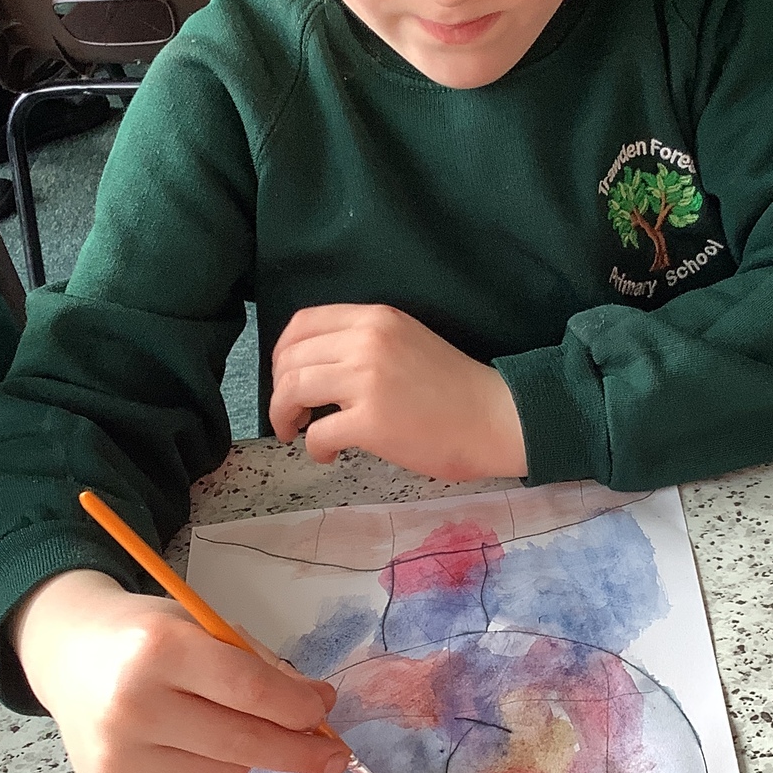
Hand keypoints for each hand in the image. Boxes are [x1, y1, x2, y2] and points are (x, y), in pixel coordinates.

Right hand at [12, 569, 346, 772]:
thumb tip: (319, 709)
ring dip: (240, 762)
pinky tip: (189, 763)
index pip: (249, 689)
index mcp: (160, 649)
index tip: (325, 711)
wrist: (69, 656)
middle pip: (243, 743)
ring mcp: (117, 757)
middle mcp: (133, 706)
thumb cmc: (147, 638)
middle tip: (334, 753)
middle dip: (300, 750)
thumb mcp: (202, 628)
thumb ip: (259, 666)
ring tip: (212, 731)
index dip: (297, 707)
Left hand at [269, 304, 528, 481]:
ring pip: (293, 390)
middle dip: (279, 389)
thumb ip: (365, 342)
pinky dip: (313, 447)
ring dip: (284, 415)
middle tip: (290, 412)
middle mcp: (366, 341)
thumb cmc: (455, 387)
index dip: (283, 353)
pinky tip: (329, 454)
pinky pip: (317, 434)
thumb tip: (318, 365)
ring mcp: (367, 380)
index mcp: (375, 318)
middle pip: (291, 358)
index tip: (287, 377)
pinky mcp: (371, 421)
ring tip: (297, 431)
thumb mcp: (407, 341)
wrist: (494, 417)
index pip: (302, 323)